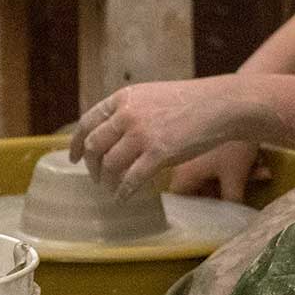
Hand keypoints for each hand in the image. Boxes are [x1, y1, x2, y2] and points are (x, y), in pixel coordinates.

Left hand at [70, 74, 267, 200]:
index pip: (87, 121)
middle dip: (91, 165)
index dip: (75, 142)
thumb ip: (132, 110)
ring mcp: (142, 134)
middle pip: (94, 145)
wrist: (223, 104)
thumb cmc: (194, 101)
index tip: (71, 157)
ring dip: (106, 180)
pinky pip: (131, 178)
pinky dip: (123, 191)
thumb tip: (114, 132)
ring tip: (111, 189)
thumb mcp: (154, 95)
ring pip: (110, 164)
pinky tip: (123, 198)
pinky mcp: (158, 153)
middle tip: (95, 177)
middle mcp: (128, 114)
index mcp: (125, 98)